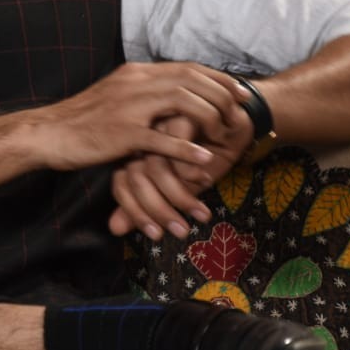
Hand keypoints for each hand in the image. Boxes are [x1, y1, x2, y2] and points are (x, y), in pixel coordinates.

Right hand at [25, 61, 247, 173]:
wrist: (49, 132)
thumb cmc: (82, 119)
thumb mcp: (115, 96)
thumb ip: (142, 92)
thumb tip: (169, 93)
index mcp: (135, 74)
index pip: (186, 68)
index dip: (217, 78)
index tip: (239, 90)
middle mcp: (135, 84)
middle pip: (190, 80)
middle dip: (222, 93)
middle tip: (243, 110)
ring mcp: (128, 107)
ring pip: (182, 102)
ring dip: (209, 117)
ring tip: (224, 134)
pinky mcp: (122, 133)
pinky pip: (162, 139)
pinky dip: (186, 148)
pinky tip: (203, 157)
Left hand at [108, 109, 252, 240]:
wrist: (235, 124)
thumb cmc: (205, 155)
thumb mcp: (180, 186)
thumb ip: (148, 204)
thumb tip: (114, 229)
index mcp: (135, 153)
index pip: (121, 184)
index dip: (135, 212)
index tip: (156, 235)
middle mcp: (142, 138)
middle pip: (136, 178)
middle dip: (159, 210)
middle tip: (182, 231)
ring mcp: (158, 125)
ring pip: (155, 167)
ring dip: (179, 197)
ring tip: (201, 214)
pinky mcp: (178, 114)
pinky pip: (178, 150)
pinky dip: (192, 170)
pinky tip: (205, 176)